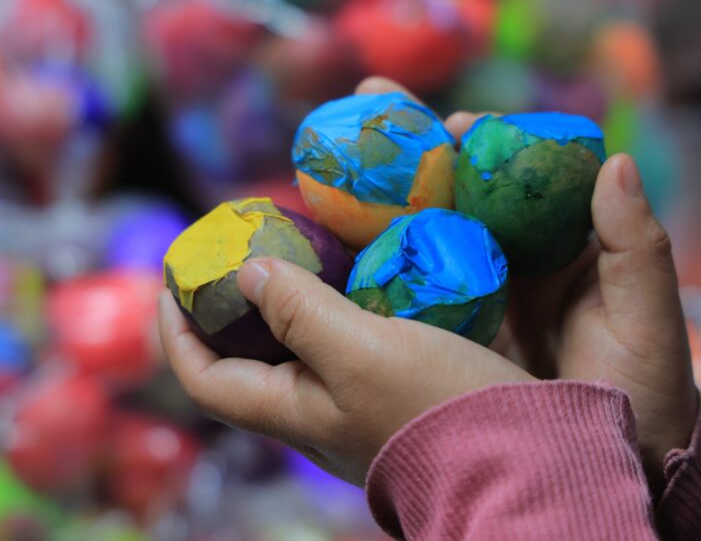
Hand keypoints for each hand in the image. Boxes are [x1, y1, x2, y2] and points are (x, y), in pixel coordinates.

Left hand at [158, 258, 532, 485]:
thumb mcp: (362, 354)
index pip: (203, 376)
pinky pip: (352, 332)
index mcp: (289, 409)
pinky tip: (367, 262)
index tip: (176, 273)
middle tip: (246, 242)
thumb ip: (300, 311)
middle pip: (248, 352)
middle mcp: (314, 408)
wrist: (524, 462)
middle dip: (234, 299)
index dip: (177, 327)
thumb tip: (246, 272)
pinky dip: (346, 294)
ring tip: (302, 239)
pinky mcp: (397, 384)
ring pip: (302, 337)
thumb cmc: (435, 410)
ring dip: (294, 289)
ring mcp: (356, 398)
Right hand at [359, 77, 699, 492]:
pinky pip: (402, 293)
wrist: (603, 468)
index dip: (477, 145)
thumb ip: (635, 246)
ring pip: (417, 238)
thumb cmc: (644, 395)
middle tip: (368, 101)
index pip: (509, 180)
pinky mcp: (443, 337)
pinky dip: (367, 265)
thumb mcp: (645, 320)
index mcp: (555, 249)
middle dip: (408, 152)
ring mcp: (471, 301)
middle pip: (450, 196)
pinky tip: (331, 243)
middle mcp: (507, 266)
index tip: (449, 121)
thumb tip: (616, 163)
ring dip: (374, 199)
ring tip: (331, 163)